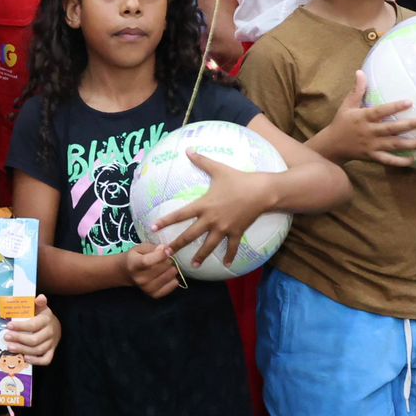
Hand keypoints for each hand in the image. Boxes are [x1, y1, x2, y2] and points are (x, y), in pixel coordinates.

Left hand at [3, 295, 59, 365]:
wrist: (56, 326)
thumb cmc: (43, 316)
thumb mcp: (41, 307)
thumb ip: (39, 302)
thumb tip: (40, 297)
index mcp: (46, 320)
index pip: (33, 325)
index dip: (20, 326)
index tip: (9, 326)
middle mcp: (50, 332)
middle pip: (34, 340)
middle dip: (19, 339)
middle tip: (6, 337)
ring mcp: (52, 343)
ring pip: (38, 350)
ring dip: (23, 350)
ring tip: (10, 347)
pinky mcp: (52, 351)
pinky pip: (46, 360)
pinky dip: (36, 361)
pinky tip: (25, 358)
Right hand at [123, 242, 181, 298]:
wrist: (128, 273)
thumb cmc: (136, 257)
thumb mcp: (142, 248)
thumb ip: (154, 248)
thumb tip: (166, 250)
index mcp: (134, 264)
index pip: (147, 262)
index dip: (160, 255)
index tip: (168, 250)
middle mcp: (139, 278)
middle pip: (161, 268)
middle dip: (167, 260)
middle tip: (165, 259)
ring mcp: (147, 288)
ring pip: (168, 276)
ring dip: (171, 269)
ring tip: (167, 266)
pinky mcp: (154, 294)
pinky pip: (172, 285)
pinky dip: (174, 279)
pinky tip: (169, 275)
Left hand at [152, 150, 278, 266]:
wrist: (261, 191)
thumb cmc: (238, 179)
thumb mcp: (218, 169)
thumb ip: (201, 161)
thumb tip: (188, 149)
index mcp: (204, 205)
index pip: (180, 215)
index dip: (166, 221)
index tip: (153, 227)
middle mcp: (211, 219)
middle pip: (190, 235)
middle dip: (177, 245)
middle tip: (166, 254)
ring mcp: (224, 228)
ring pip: (209, 246)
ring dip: (201, 256)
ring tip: (193, 266)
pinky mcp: (237, 232)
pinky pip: (232, 247)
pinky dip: (230, 256)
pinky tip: (226, 265)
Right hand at [313, 71, 415, 166]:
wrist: (331, 146)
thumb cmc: (341, 122)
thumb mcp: (347, 105)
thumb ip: (357, 90)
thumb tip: (360, 71)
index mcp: (363, 117)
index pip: (381, 111)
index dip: (395, 107)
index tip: (410, 102)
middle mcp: (369, 132)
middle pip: (392, 129)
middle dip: (410, 125)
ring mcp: (372, 146)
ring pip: (395, 145)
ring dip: (413, 144)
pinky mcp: (373, 157)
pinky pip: (389, 160)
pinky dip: (401, 161)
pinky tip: (415, 159)